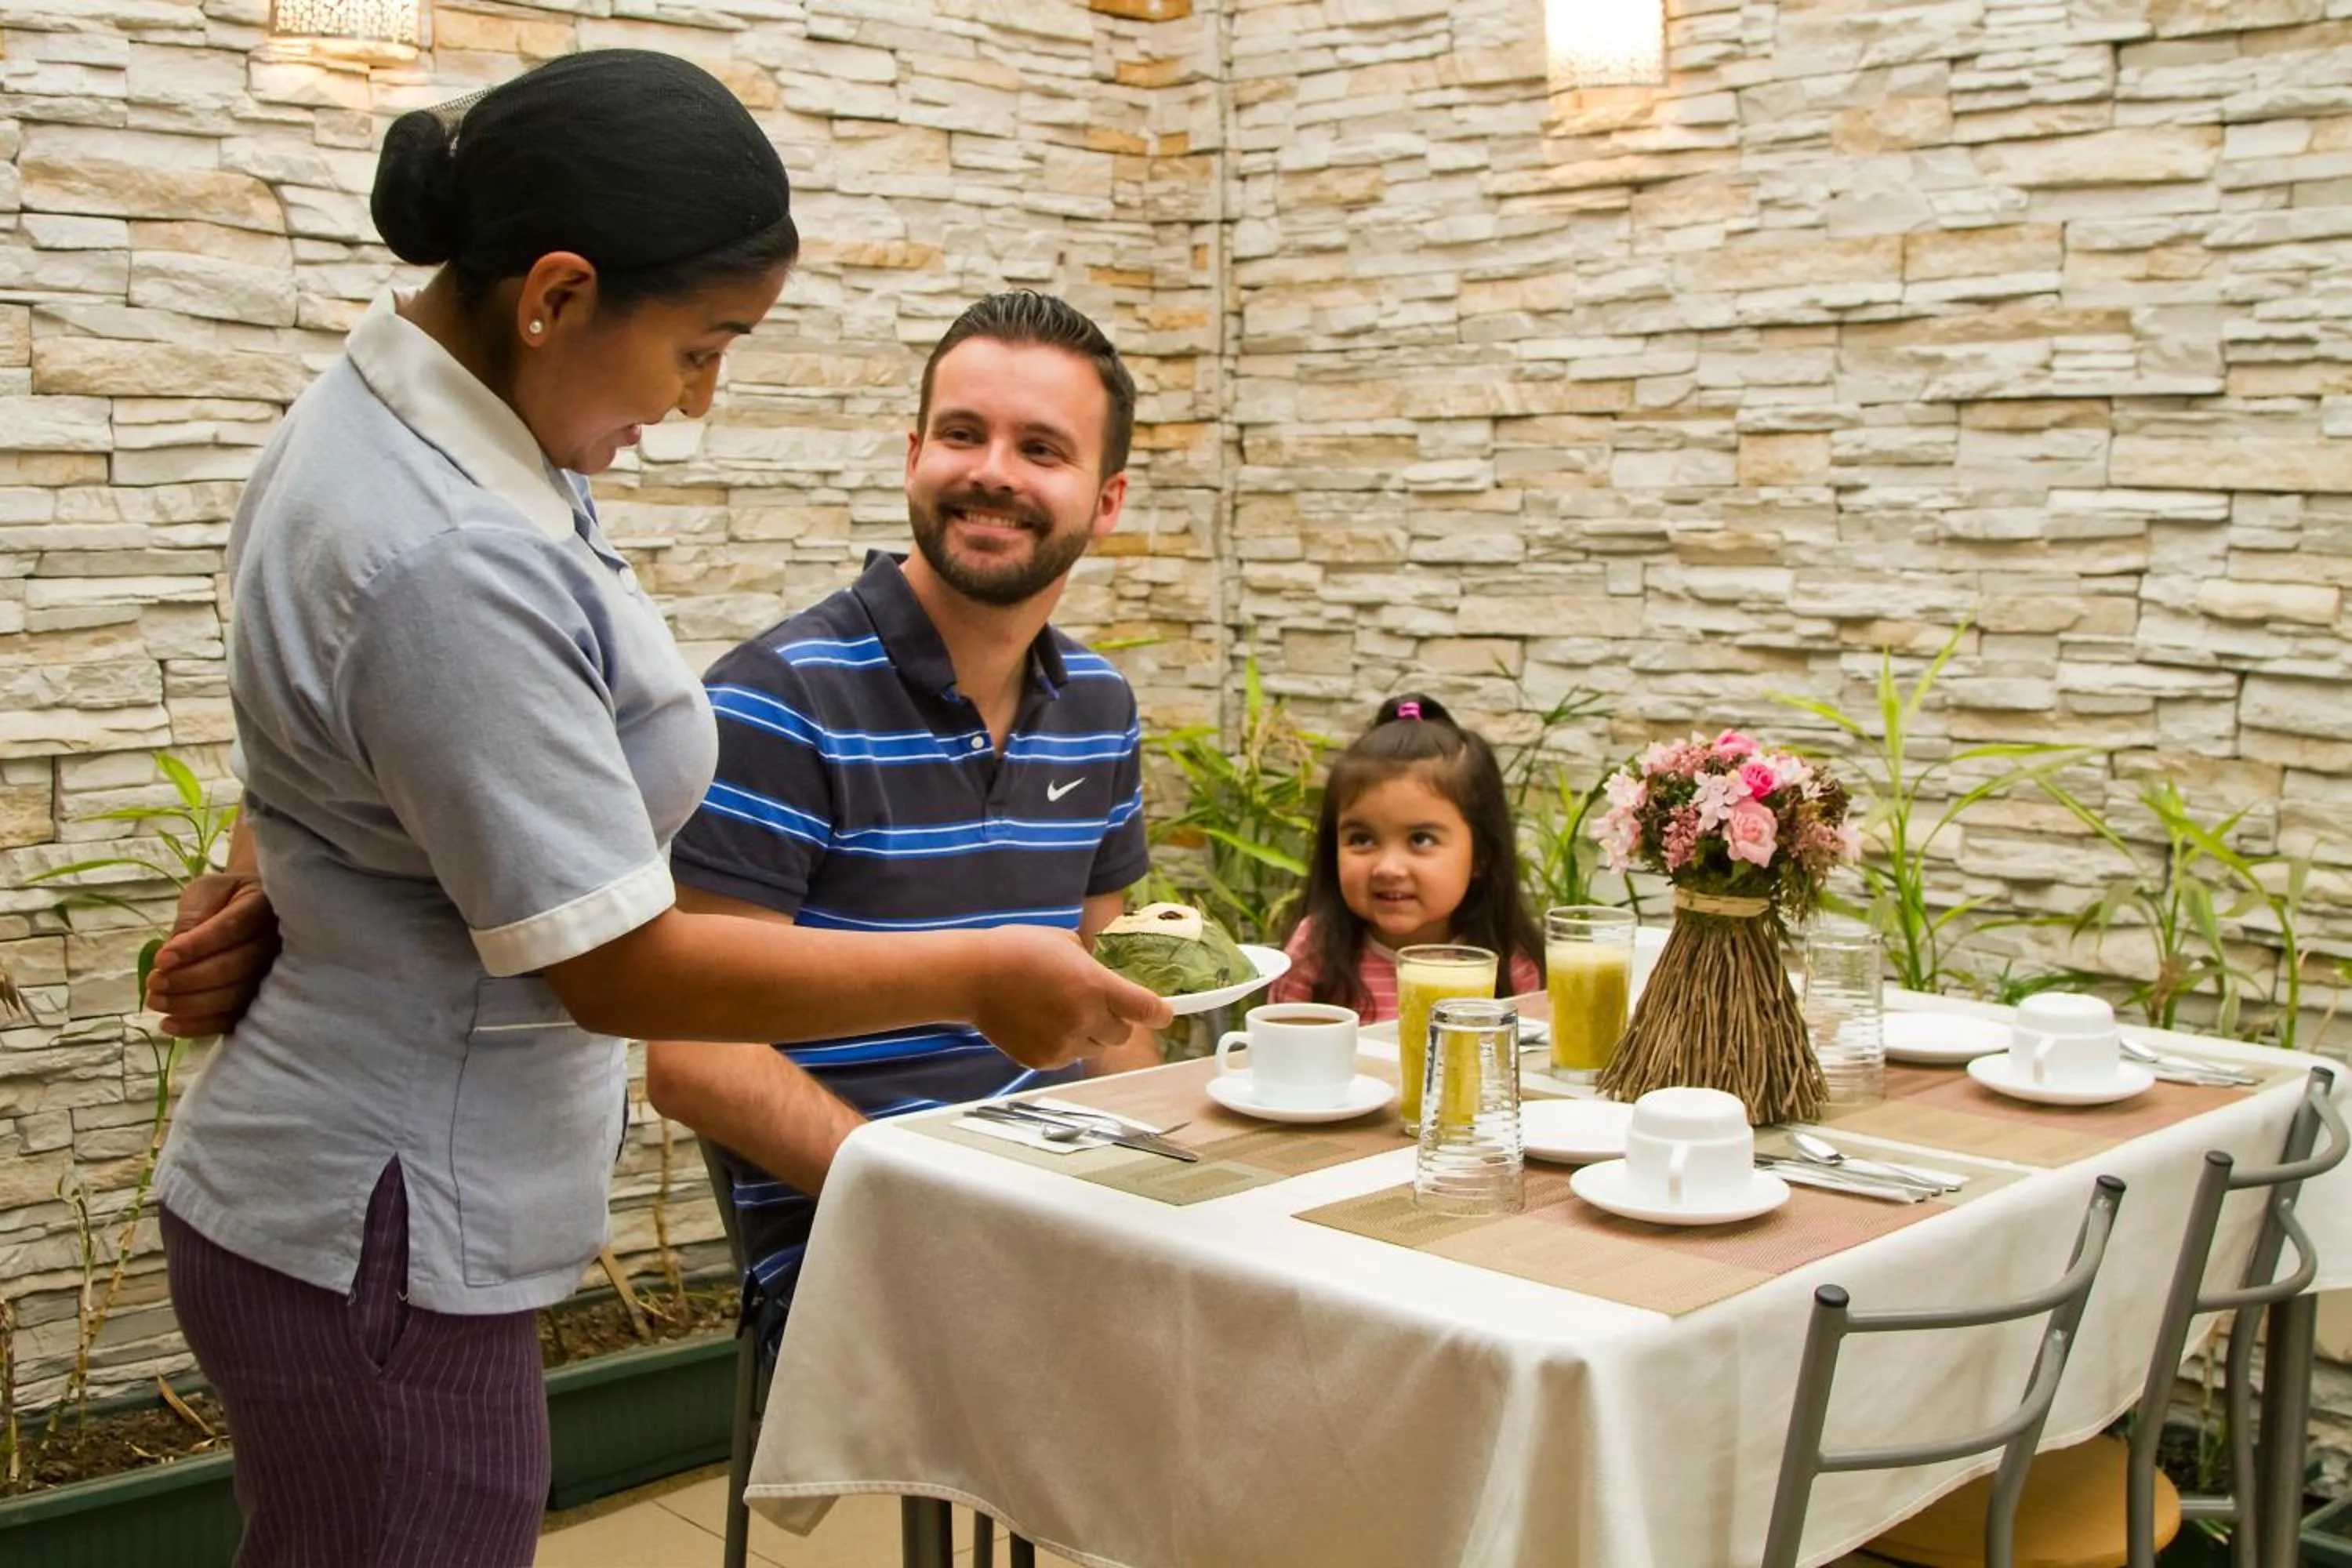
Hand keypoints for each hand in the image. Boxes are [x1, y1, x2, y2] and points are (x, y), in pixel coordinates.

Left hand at [145, 872, 279, 1037]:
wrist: (253, 911)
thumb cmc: (225, 898)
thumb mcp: (206, 892)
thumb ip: (194, 915)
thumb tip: (174, 950)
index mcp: (263, 908)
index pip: (232, 928)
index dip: (198, 946)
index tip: (162, 959)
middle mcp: (275, 944)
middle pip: (234, 968)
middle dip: (189, 978)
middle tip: (154, 982)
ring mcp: (271, 975)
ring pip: (234, 996)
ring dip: (191, 1004)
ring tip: (156, 1001)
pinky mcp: (259, 1000)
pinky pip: (233, 1019)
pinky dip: (200, 1026)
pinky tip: (169, 1025)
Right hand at [968, 926, 1172, 1070]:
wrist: (973, 976)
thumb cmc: (1016, 951)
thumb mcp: (1066, 943)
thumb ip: (1093, 967)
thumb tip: (1107, 981)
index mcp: (1095, 986)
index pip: (1145, 1009)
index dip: (1159, 1013)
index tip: (1164, 1014)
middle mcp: (1084, 1018)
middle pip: (1122, 1034)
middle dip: (1115, 1021)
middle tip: (1094, 1005)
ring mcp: (1063, 1043)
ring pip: (1095, 1048)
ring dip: (1089, 1034)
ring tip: (1059, 1012)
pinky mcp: (1043, 1060)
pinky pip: (1068, 1057)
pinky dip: (1063, 1045)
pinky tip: (1041, 1024)